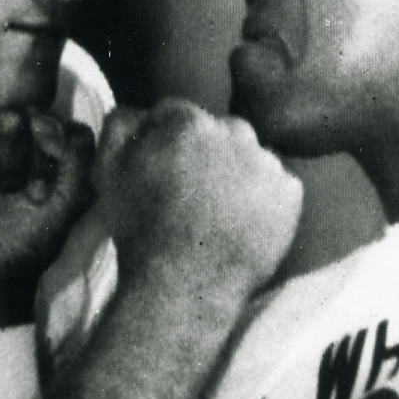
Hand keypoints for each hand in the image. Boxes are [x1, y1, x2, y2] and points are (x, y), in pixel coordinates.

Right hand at [93, 100, 302, 298]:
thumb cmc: (141, 232)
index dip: (167, 142)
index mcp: (188, 122)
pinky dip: (264, 200)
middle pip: (219, 132)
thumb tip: (138, 111)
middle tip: (192, 195)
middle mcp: (234, 132)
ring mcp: (266, 163)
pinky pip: (277, 186)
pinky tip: (242, 225)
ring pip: (250, 158)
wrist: (184, 287)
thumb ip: (120, 127)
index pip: (177, 115)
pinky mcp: (289, 194)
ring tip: (218, 214)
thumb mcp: (109, 173)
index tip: (164, 169)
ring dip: (237, 175)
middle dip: (206, 154)